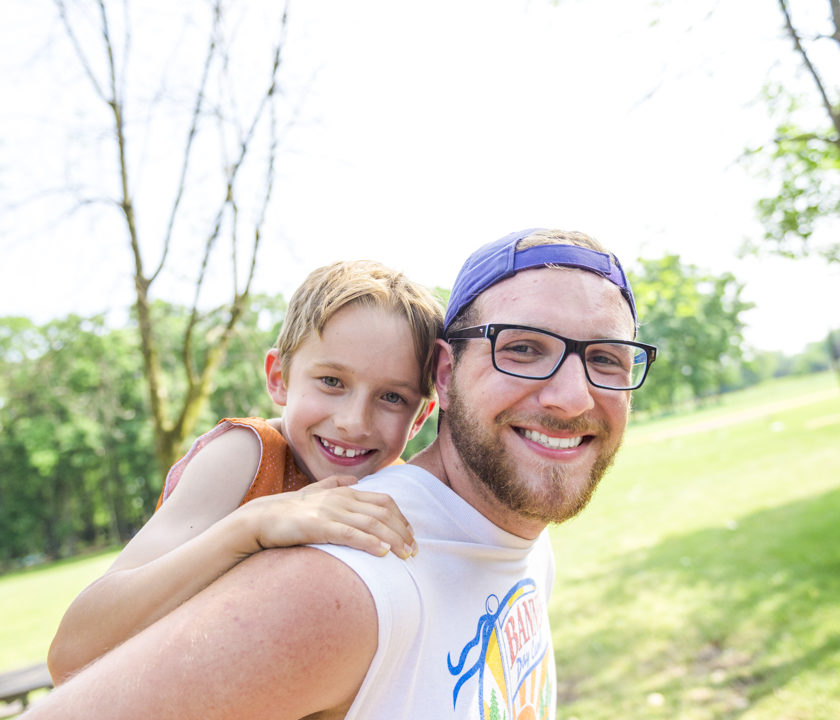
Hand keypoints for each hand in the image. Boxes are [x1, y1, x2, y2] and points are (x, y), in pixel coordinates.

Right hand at [229, 476, 416, 558]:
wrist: (261, 518)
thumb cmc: (290, 509)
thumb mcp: (316, 492)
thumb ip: (335, 483)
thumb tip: (353, 480)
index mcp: (345, 491)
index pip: (384, 502)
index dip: (401, 518)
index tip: (410, 535)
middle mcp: (342, 498)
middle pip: (383, 513)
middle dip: (402, 532)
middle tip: (414, 550)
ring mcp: (331, 511)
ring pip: (372, 524)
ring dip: (393, 540)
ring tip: (406, 555)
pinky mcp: (319, 526)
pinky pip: (350, 534)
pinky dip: (370, 543)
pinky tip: (383, 553)